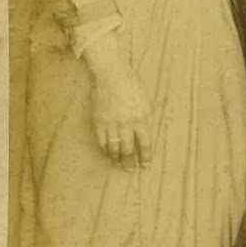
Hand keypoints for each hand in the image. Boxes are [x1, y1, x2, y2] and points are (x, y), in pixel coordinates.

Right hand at [85, 41, 151, 168]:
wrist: (112, 75)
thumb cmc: (133, 87)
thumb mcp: (146, 103)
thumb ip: (145, 120)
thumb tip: (143, 137)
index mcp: (142, 119)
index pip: (145, 144)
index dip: (145, 157)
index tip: (145, 166)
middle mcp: (127, 124)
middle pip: (128, 150)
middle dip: (130, 163)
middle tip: (130, 170)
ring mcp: (111, 124)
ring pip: (114, 149)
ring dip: (117, 159)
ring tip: (119, 164)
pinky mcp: (98, 122)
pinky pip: (101, 142)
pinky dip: (105, 150)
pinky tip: (108, 154)